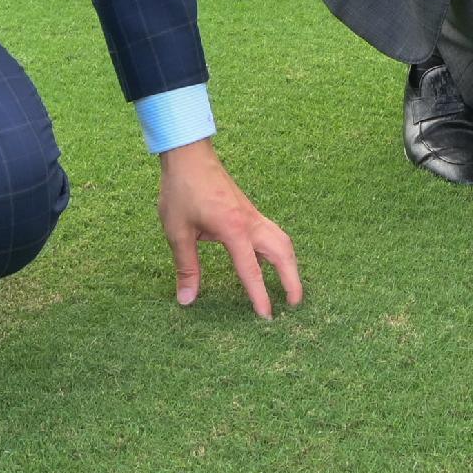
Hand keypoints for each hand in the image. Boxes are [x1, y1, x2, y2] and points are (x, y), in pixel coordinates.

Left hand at [155, 140, 302, 316]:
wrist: (189, 155)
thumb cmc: (182, 191)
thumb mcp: (178, 232)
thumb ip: (186, 267)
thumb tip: (186, 299)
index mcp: (233, 229)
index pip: (252, 269)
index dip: (260, 295)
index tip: (267, 316)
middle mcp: (250, 222)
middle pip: (282, 252)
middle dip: (292, 279)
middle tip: (294, 305)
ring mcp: (252, 215)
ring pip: (282, 241)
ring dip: (289, 264)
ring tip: (289, 286)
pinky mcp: (248, 211)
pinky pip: (271, 233)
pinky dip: (278, 251)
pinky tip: (268, 261)